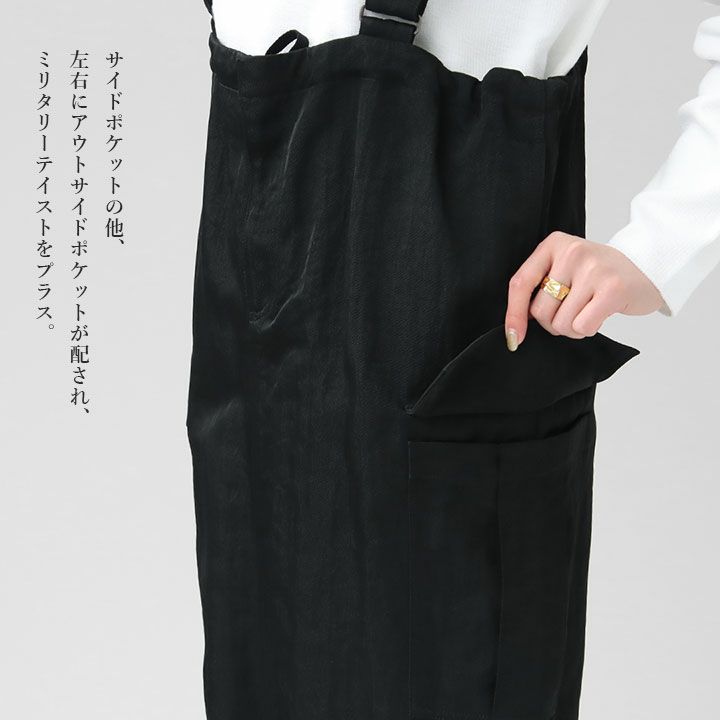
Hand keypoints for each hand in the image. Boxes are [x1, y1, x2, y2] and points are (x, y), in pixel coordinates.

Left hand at [504, 231, 664, 350]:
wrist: (649, 267)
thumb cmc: (600, 274)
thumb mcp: (565, 268)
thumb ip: (540, 287)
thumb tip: (514, 329)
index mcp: (554, 244)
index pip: (520, 283)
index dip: (514, 315)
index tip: (513, 338)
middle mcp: (572, 252)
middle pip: (540, 311)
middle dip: (552, 323)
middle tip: (572, 311)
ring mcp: (593, 269)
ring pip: (560, 323)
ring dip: (572, 328)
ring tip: (588, 311)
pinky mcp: (612, 288)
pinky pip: (582, 326)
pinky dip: (588, 329)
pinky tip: (600, 314)